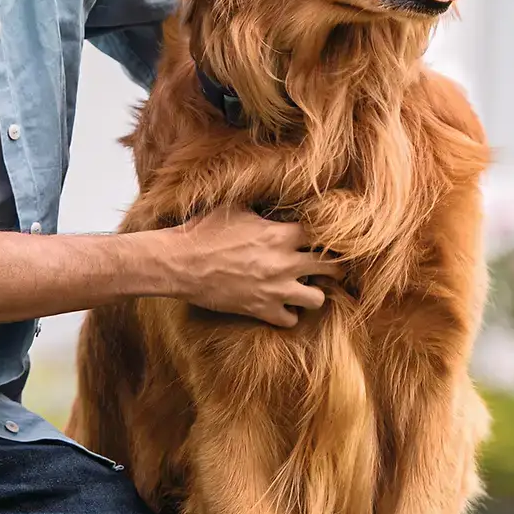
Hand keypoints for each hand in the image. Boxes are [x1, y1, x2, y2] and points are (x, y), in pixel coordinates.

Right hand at [169, 202, 339, 326]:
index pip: (323, 234)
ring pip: (318, 299)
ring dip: (314, 293)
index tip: (322, 239)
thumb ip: (260, 204)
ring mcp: (275, 289)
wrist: (180, 262)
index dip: (325, 236)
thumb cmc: (203, 231)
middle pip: (330, 267)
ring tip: (305, 288)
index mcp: (280, 234)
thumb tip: (271, 192)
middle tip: (327, 267)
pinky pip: (291, 320)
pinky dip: (290, 314)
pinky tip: (283, 306)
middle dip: (332, 267)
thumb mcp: (235, 207)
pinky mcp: (261, 310)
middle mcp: (284, 263)